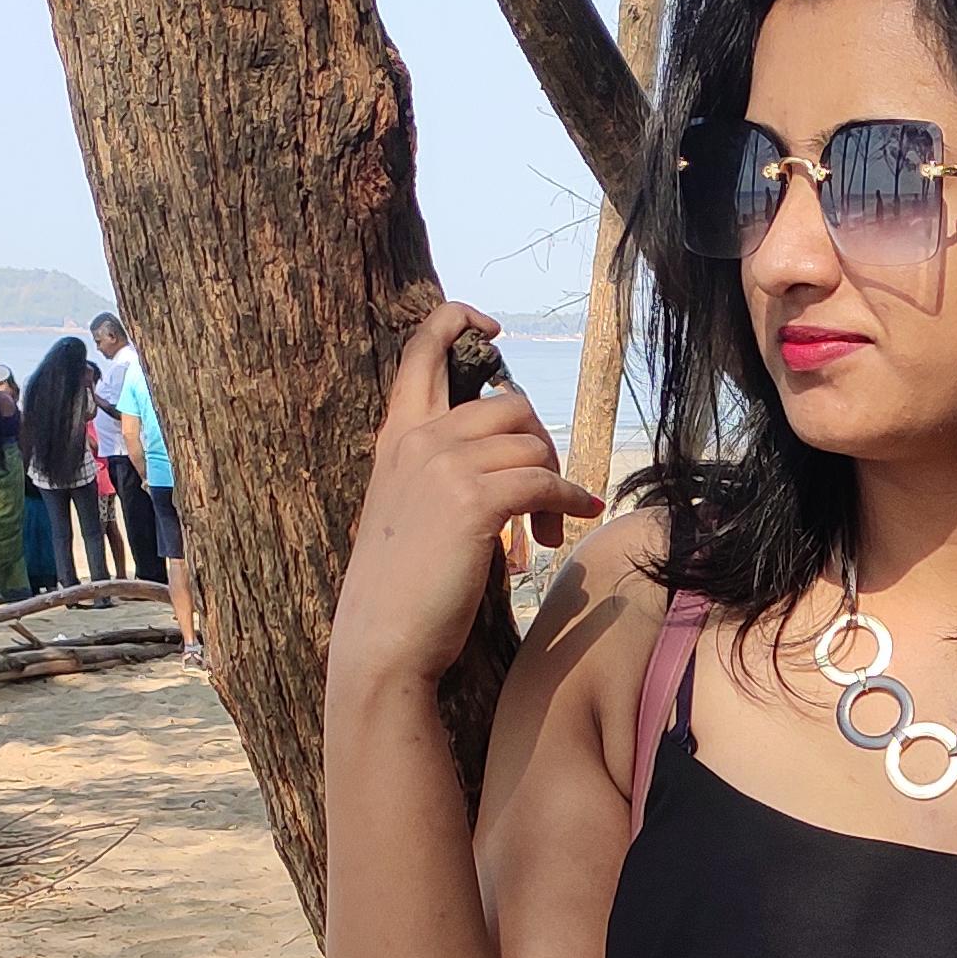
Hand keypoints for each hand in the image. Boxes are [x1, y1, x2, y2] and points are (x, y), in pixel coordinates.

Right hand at [330, 301, 603, 695]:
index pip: (420, 352)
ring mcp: (443, 466)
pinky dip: (568, 499)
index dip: (455, 320)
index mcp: (396, 437)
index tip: (491, 324)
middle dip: (542, 443)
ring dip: (556, 483)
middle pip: (508, 404)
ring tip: (550, 531)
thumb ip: (443, 471)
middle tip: (548, 493)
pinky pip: (543, 481)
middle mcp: (418, 439)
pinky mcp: (473, 501)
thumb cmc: (401, 587)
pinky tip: (574, 520)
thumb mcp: (411, 510)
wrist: (382, 638)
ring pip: (531, 443)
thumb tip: (508, 460)